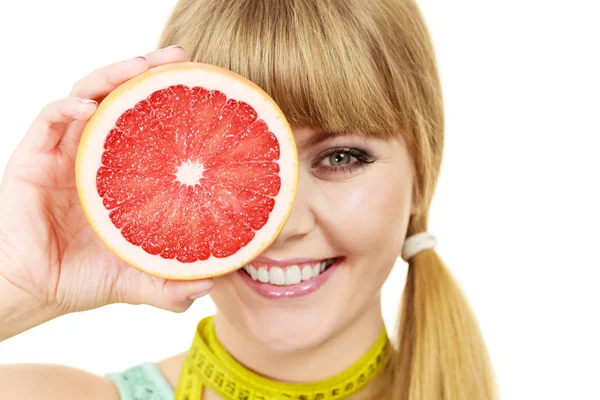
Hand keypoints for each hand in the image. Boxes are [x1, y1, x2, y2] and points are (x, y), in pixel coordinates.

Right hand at [0, 46, 212, 329]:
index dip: (172, 100)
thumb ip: (171, 284)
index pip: (148, 122)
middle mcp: (96, 154)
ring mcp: (65, 152)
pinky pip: (49, 119)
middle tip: (178, 56)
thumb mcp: (138, 279)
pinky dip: (68, 107)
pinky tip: (90, 107)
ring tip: (142, 65)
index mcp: (122, 173)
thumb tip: (211, 285)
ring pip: (87, 94)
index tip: (205, 84)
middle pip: (121, 97)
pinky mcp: (34, 157)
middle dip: (147, 71)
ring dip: (113, 75)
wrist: (30, 289)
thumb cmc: (82, 278)